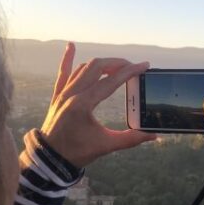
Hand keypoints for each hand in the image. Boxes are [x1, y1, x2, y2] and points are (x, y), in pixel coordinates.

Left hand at [39, 42, 156, 166]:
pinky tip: (71, 45)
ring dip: (103, 64)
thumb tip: (153, 135)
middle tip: (132, 67)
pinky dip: (68, 59)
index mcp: (84, 104)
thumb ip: (131, 139)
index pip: (111, 81)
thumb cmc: (77, 152)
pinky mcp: (58, 95)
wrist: (50, 159)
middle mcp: (72, 94)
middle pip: (98, 67)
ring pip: (84, 68)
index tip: (144, 66)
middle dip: (118, 63)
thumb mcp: (106, 145)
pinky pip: (63, 72)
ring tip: (118, 67)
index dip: (130, 72)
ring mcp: (63, 93)